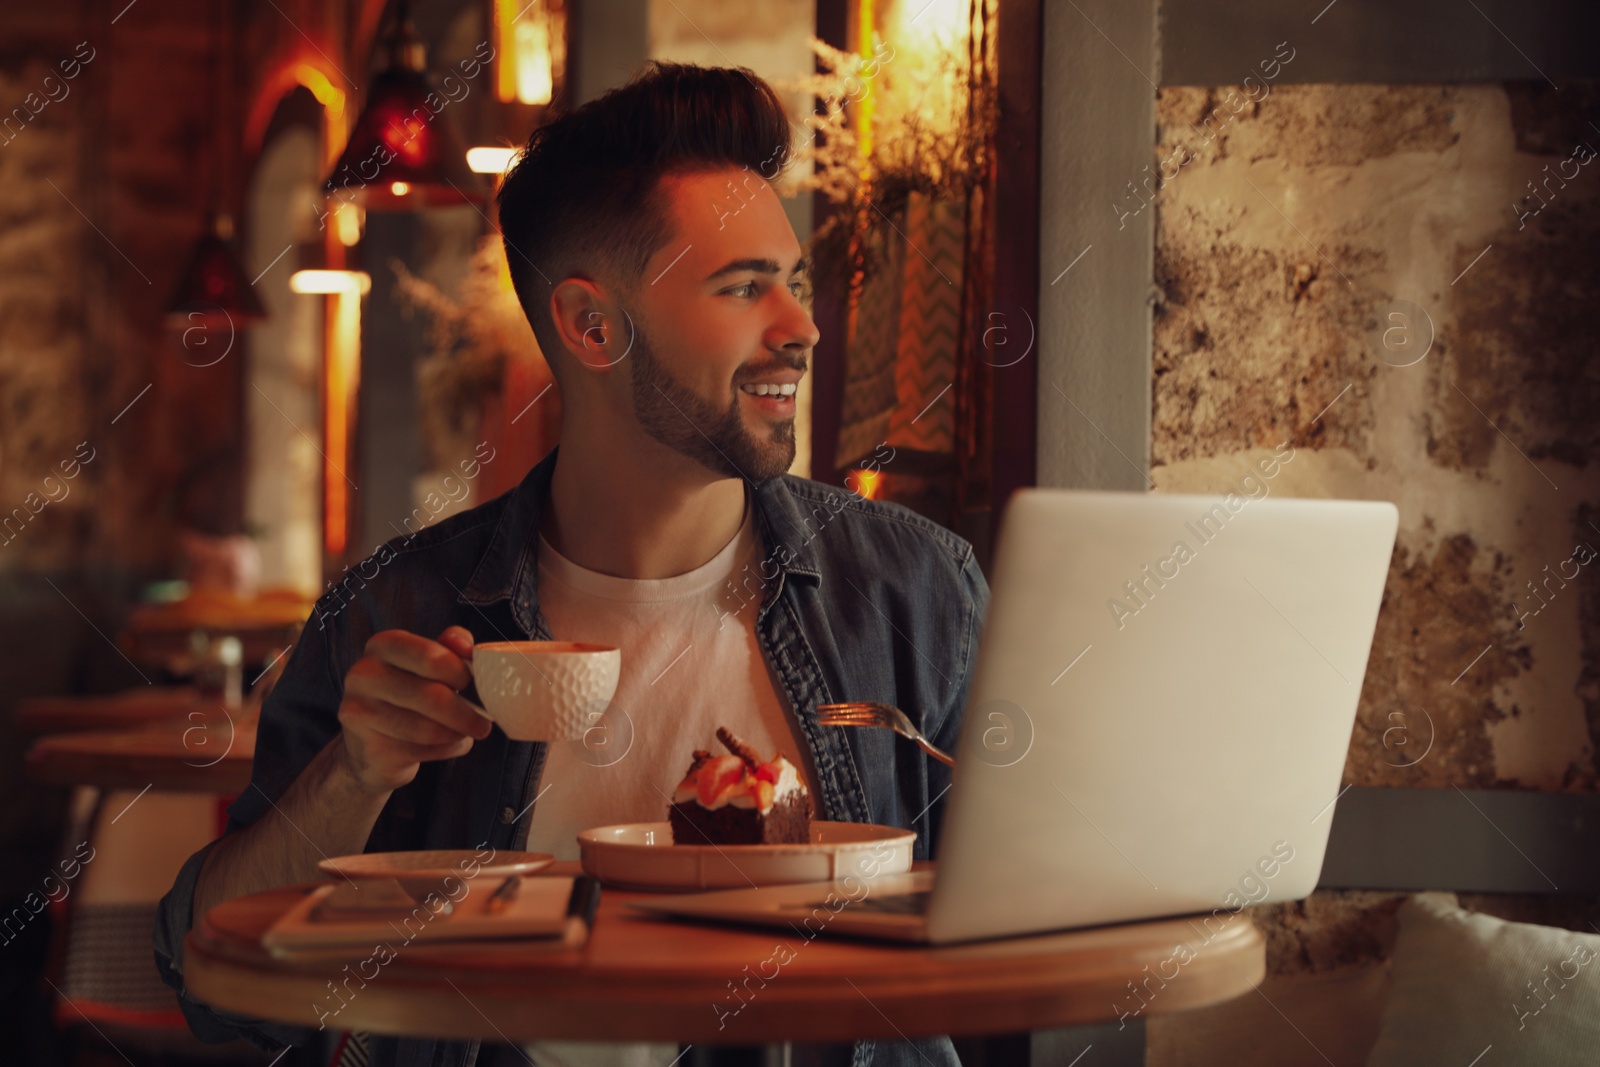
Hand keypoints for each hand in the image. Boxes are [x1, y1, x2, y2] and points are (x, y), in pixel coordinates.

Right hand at [335, 626, 489, 794]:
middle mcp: (364, 675)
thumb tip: (466, 646)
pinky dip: (443, 751)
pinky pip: (422, 751)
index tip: (472, 683)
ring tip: (465, 733)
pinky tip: (444, 746)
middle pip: (432, 696)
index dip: (460, 672)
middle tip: (483, 722)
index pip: (430, 656)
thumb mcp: (427, 664)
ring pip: (428, 729)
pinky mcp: (370, 747)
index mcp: (382, 645)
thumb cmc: (409, 695)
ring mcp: (361, 713)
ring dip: (457, 734)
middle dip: (466, 713)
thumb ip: (450, 649)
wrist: (371, 745)